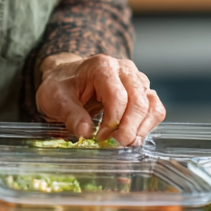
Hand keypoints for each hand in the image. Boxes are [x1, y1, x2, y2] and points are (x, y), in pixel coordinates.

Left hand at [35, 53, 164, 146]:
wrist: (68, 78)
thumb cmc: (63, 86)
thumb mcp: (55, 97)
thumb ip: (70, 114)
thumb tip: (86, 132)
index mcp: (102, 66)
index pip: (117, 96)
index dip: (112, 121)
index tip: (101, 138)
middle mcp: (124, 69)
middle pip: (138, 101)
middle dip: (129, 128)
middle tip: (116, 145)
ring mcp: (136, 80)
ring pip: (151, 105)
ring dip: (142, 128)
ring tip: (126, 144)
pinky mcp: (142, 92)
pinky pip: (155, 109)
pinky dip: (149, 125)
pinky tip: (134, 136)